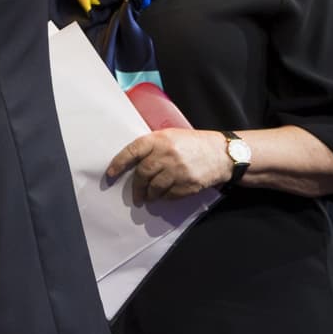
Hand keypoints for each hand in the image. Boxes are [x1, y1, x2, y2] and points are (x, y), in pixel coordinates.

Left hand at [106, 128, 230, 204]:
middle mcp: (166, 154)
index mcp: (159, 139)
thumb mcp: (171, 136)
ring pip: (154, 188)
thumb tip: (132, 162)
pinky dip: (164, 198)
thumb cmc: (193, 143)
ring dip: (148, 195)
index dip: (119, 163)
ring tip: (147, 197)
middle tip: (134, 195)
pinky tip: (164, 196)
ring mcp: (178, 170)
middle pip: (142, 174)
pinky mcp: (188, 184)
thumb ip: (153, 146)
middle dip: (136, 187)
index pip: (132, 151)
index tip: (110, 174)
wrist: (222, 154)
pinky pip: (170, 195)